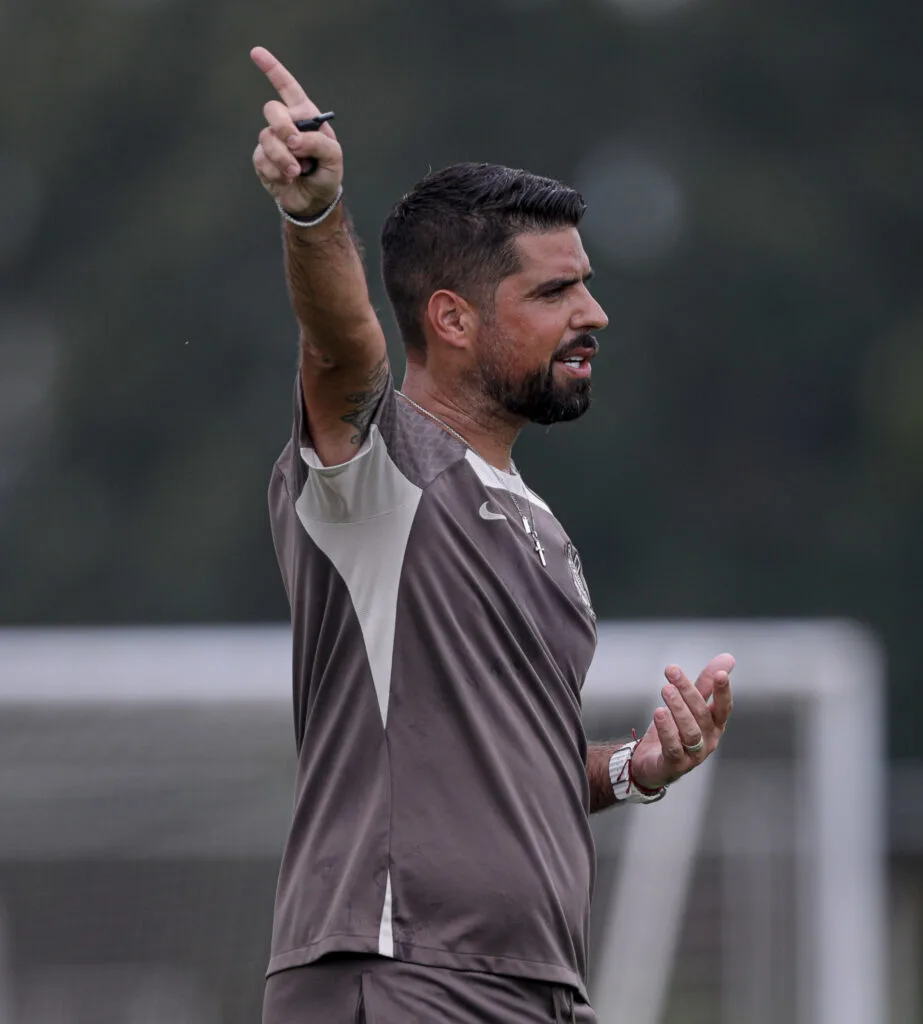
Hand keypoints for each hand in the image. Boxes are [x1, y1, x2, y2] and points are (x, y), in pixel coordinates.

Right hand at [250, 46, 342, 215]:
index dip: (272, 69)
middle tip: (295, 144)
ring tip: (297, 172)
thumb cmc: (327, 173)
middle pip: (272, 110)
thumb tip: (293, 140)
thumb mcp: (334, 157)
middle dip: (283, 127)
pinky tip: (288, 179)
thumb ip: (318, 143)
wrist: (314, 201)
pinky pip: (262, 160)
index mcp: (304, 115)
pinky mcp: (262, 160)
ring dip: (283, 158)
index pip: (287, 87)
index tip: (256, 52)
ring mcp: (271, 141)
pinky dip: (277, 172)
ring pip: (267, 139)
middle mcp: (286, 124)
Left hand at [629, 653, 734, 790]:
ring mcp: (694, 755)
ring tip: (666, 690)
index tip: (720, 673)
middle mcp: (708, 740)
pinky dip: (667, 729)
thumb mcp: (690, 705)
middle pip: (702, 714)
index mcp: (715, 724)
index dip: (723, 691)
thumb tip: (728, 658)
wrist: (652, 763)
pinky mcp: (675, 764)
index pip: (724, 707)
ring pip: (690, 731)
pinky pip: (673, 747)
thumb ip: (706, 683)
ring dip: (678, 708)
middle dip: (688, 691)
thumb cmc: (675, 731)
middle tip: (673, 671)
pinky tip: (659, 713)